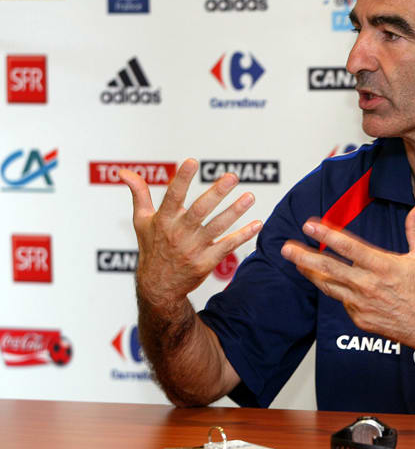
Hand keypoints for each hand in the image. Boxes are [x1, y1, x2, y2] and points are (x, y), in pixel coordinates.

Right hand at [120, 158, 262, 307]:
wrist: (158, 287)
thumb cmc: (151, 247)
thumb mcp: (141, 221)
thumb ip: (139, 194)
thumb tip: (123, 172)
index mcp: (163, 221)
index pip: (173, 196)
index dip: (182, 179)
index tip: (192, 161)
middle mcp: (179, 234)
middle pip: (200, 210)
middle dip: (217, 193)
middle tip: (232, 177)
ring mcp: (194, 249)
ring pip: (218, 227)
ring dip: (235, 211)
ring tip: (250, 196)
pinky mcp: (207, 262)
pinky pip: (228, 246)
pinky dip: (243, 235)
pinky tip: (257, 223)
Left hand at [280, 202, 414, 348]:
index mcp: (382, 266)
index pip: (348, 247)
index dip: (327, 234)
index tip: (310, 225)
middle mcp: (368, 285)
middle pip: (329, 268)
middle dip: (304, 256)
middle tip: (286, 248)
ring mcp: (361, 304)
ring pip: (329, 286)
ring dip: (312, 273)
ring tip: (297, 263)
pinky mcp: (360, 319)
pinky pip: (343, 302)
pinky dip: (337, 291)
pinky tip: (331, 282)